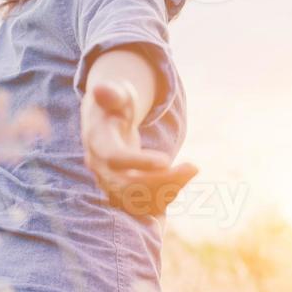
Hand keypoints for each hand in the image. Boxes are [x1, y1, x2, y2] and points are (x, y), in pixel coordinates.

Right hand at [80, 79, 198, 217]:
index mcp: (98, 143)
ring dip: (168, 190)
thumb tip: (100, 87)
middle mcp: (102, 169)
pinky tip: (184, 177)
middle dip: (162, 180)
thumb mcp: (117, 95)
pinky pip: (145, 204)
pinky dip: (166, 196)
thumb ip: (112, 93)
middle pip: (128, 185)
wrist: (107, 125)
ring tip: (191, 168)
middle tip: (192, 166)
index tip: (166, 160)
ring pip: (138, 200)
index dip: (138, 162)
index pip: (115, 158)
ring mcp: (111, 185)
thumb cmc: (115, 105)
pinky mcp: (124, 194)